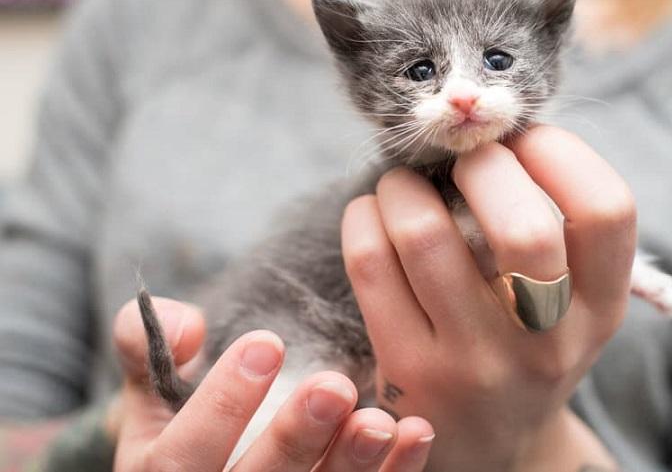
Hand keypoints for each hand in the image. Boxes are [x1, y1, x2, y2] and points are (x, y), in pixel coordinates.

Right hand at [108, 297, 434, 470]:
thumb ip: (147, 347)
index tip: (266, 342)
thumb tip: (184, 323)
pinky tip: (416, 433)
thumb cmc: (183, 433)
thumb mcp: (151, 396)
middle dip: (295, 439)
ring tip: (380, 421)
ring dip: (352, 465)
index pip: (185, 455)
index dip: (223, 403)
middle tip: (332, 386)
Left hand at [341, 125, 629, 470]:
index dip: (561, 152)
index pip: (608, 211)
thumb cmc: (525, 343)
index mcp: (601, 309)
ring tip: (403, 184)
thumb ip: (556, 226)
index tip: (525, 139)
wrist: (487, 444)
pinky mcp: (410, 372)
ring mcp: (476, 365)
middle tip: (462, 159)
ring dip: (403, 183)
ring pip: (425, 234)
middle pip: (523, 227)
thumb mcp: (570, 302)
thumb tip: (493, 130)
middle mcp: (548, 343)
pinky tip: (374, 214)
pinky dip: (364, 214)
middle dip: (480, 163)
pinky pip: (370, 262)